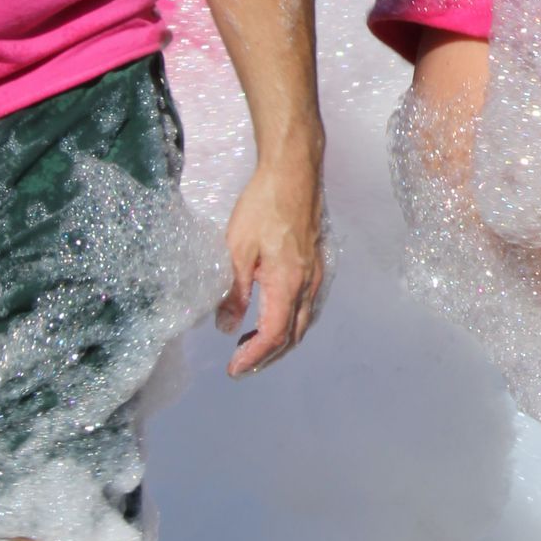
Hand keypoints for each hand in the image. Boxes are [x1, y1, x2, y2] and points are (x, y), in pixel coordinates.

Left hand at [217, 150, 326, 374]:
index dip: (254, 357)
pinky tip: (275, 318)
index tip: (233, 369)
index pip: (274, 334)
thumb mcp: (237, 249)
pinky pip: (307, 306)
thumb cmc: (263, 206)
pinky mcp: (315, 263)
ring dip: (281, 341)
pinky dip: (291, 323)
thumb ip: (234, 292)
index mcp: (288, 283)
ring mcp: (315, 273)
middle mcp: (307, 283)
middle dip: (268, 356)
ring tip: (254, 348)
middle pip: (293, 335)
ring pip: (303, 322)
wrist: (293, 171)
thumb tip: (225, 327)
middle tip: (241, 366)